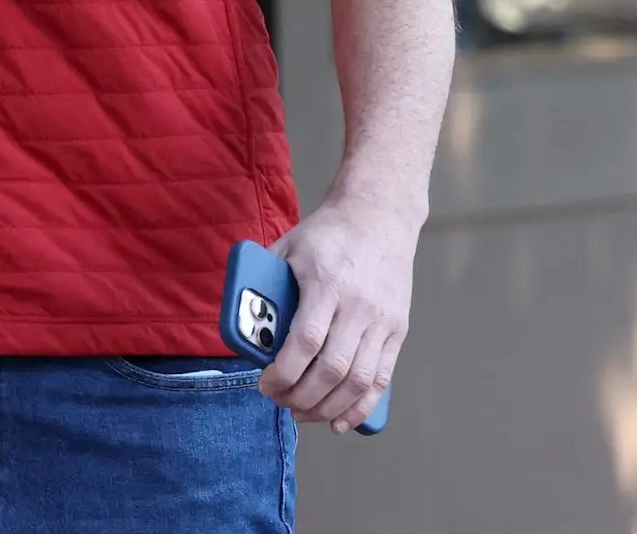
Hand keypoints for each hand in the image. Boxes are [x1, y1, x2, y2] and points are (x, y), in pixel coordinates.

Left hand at [258, 195, 419, 432]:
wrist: (380, 215)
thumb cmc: (328, 233)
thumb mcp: (288, 245)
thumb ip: (263, 279)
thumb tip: (238, 316)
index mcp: (327, 282)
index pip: (305, 341)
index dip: (283, 373)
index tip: (264, 385)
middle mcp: (358, 305)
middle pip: (331, 369)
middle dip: (301, 397)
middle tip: (280, 401)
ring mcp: (382, 320)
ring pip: (358, 381)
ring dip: (327, 408)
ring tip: (303, 413)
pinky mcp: (398, 330)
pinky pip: (382, 379)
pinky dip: (361, 407)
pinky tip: (340, 421)